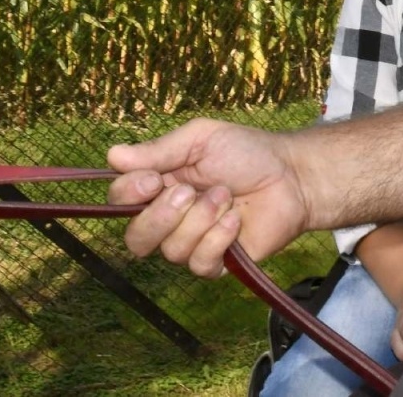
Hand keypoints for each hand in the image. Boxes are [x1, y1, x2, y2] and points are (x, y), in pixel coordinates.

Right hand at [107, 118, 306, 277]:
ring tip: (226, 196)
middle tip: (190, 192)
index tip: (152, 179)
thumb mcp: (201, 138)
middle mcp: (168, 219)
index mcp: (158, 187)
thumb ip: (159, 150)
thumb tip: (112, 155)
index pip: (119, 201)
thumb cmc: (247, 152)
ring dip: (201, 220)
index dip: (128, 194)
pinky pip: (200, 263)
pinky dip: (218, 239)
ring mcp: (192, 243)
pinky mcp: (217, 263)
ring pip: (171, 250)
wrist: (290, 176)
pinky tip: (235, 220)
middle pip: (135, 239)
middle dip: (161, 216)